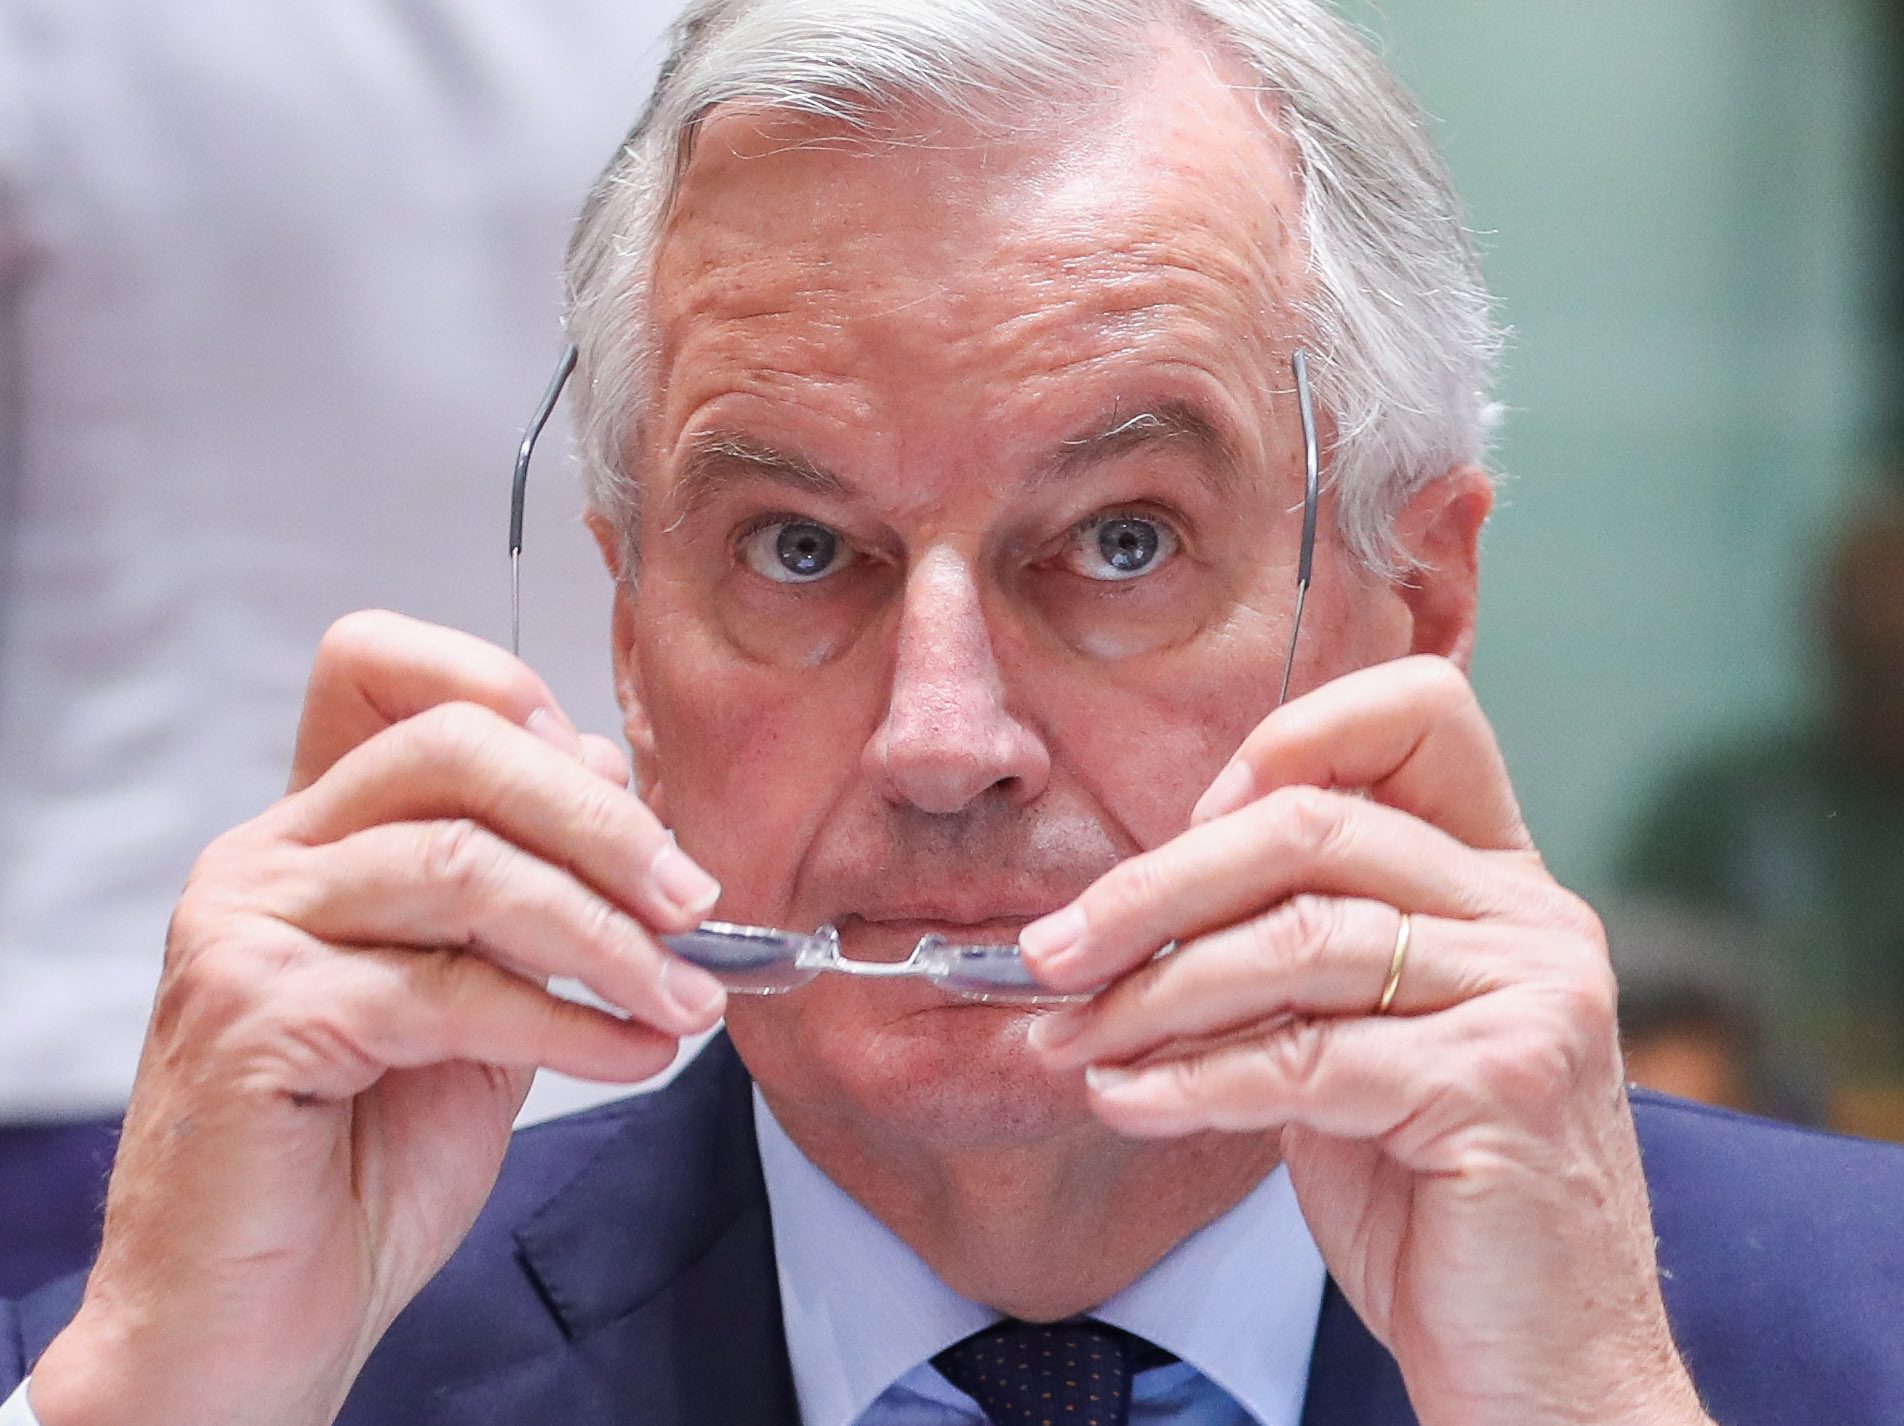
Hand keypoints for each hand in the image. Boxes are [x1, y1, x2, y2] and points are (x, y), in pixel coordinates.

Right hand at [31, 612, 728, 1425]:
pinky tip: (632, 1056)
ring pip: (463, 866)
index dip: (502, 682)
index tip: (614, 777)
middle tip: (692, 901)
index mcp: (315, 830)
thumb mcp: (477, 998)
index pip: (377, 665)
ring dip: (607, 937)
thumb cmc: (366, 1160)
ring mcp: (247, 928)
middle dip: (601, 820)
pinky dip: (572, 1024)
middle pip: (453, 749)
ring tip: (687, 999)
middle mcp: (267, 857)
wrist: (258, 1318)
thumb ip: (527, 892)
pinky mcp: (256, 1015)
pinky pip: (451, 989)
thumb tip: (610, 775)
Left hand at [1022, 656, 1709, 1425]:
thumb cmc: (1430, 1202)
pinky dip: (1190, 1080)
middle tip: (1053, 951)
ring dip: (1153, 995)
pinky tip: (1125, 1100)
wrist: (1541, 1363)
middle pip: (1310, 825)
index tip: (1182, 827)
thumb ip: (1286, 959)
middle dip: (1155, 888)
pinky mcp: (1503, 1081)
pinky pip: (1304, 1056)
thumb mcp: (1354, 1045)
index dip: (1288, 740)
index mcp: (1500, 881)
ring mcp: (1532, 993)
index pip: (1419, 715)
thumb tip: (1129, 912)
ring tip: (1073, 1041)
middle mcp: (1532, 917)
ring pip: (1295, 940)